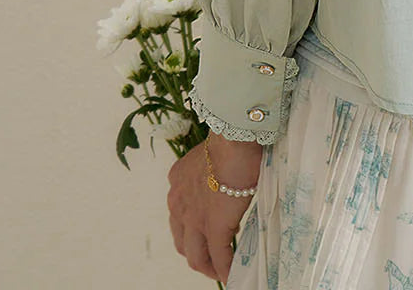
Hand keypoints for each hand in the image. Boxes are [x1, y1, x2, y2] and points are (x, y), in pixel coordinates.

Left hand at [167, 134, 262, 283]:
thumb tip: (229, 180)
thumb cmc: (231, 136)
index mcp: (177, 182)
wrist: (235, 137)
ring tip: (220, 271)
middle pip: (181, 241)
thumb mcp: (212, 155)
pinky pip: (219, 257)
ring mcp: (194, 219)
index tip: (208, 229)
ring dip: (208, 267)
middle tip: (212, 256)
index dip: (193, 226)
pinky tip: (233, 275)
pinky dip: (225, 269)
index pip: (179, 215)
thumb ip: (212, 171)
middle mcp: (177, 203)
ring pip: (195, 256)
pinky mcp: (213, 228)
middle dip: (196, 252)